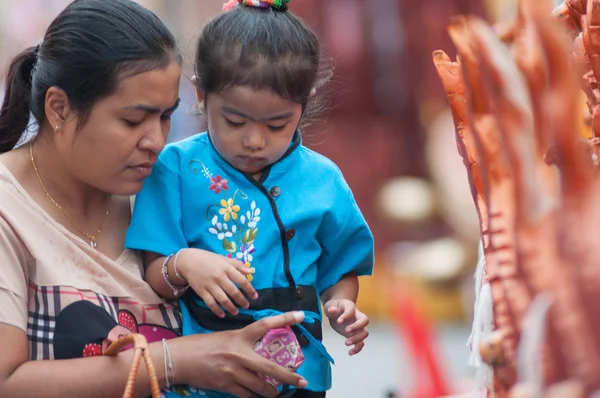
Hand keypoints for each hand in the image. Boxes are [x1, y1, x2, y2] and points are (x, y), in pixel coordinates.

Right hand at [175, 311, 308, 397]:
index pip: (266, 324)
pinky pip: (246, 394)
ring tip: (277, 393)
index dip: (285, 319)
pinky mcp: (225, 384)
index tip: (301, 316)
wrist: (181, 358)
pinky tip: (257, 396)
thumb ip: (243, 342)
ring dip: (271, 391)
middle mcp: (239, 353)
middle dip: (288, 377)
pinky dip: (253, 396)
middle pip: (270, 367)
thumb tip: (260, 349)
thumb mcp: (226, 336)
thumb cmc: (204, 345)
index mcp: (240, 335)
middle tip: (302, 381)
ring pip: (260, 385)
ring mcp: (233, 371)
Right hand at [177, 248, 257, 316]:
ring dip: (231, 308)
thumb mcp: (224, 259)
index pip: (241, 280)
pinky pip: (211, 303)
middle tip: (247, 306)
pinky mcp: (201, 291)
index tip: (255, 296)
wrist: (188, 261)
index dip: (250, 290)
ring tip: (236, 312)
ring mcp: (210, 285)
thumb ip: (237, 265)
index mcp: (226, 268)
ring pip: (223, 300)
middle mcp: (219, 277)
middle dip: (242, 301)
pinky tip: (222, 314)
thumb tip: (250, 272)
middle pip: (233, 292)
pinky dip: (217, 310)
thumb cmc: (208, 259)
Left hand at [324, 299, 368, 355]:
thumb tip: (332, 310)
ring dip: (357, 339)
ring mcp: (358, 326)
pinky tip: (350, 353)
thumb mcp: (330, 306)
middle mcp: (357, 316)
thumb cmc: (334, 307)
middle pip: (365, 320)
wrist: (337, 311)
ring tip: (346, 343)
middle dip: (357, 326)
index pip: (352, 310)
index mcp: (350, 307)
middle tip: (346, 331)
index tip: (339, 321)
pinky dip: (357, 348)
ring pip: (365, 332)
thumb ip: (331, 308)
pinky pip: (361, 342)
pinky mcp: (355, 335)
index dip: (346, 316)